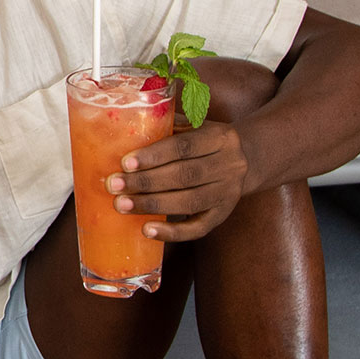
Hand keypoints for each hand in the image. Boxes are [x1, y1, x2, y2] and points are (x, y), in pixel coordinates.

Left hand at [106, 120, 253, 241]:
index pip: (184, 146)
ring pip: (189, 202)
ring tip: (121, 205)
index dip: (154, 155)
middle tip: (114, 185)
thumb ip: (166, 125)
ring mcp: (228, 193)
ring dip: (152, 205)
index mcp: (220, 137)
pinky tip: (147, 230)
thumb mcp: (192, 125)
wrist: (245, 159)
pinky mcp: (222, 215)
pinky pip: (198, 228)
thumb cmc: (202, 141)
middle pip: (184, 175)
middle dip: (146, 182)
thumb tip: (123, 125)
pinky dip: (172, 232)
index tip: (125, 162)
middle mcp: (230, 165)